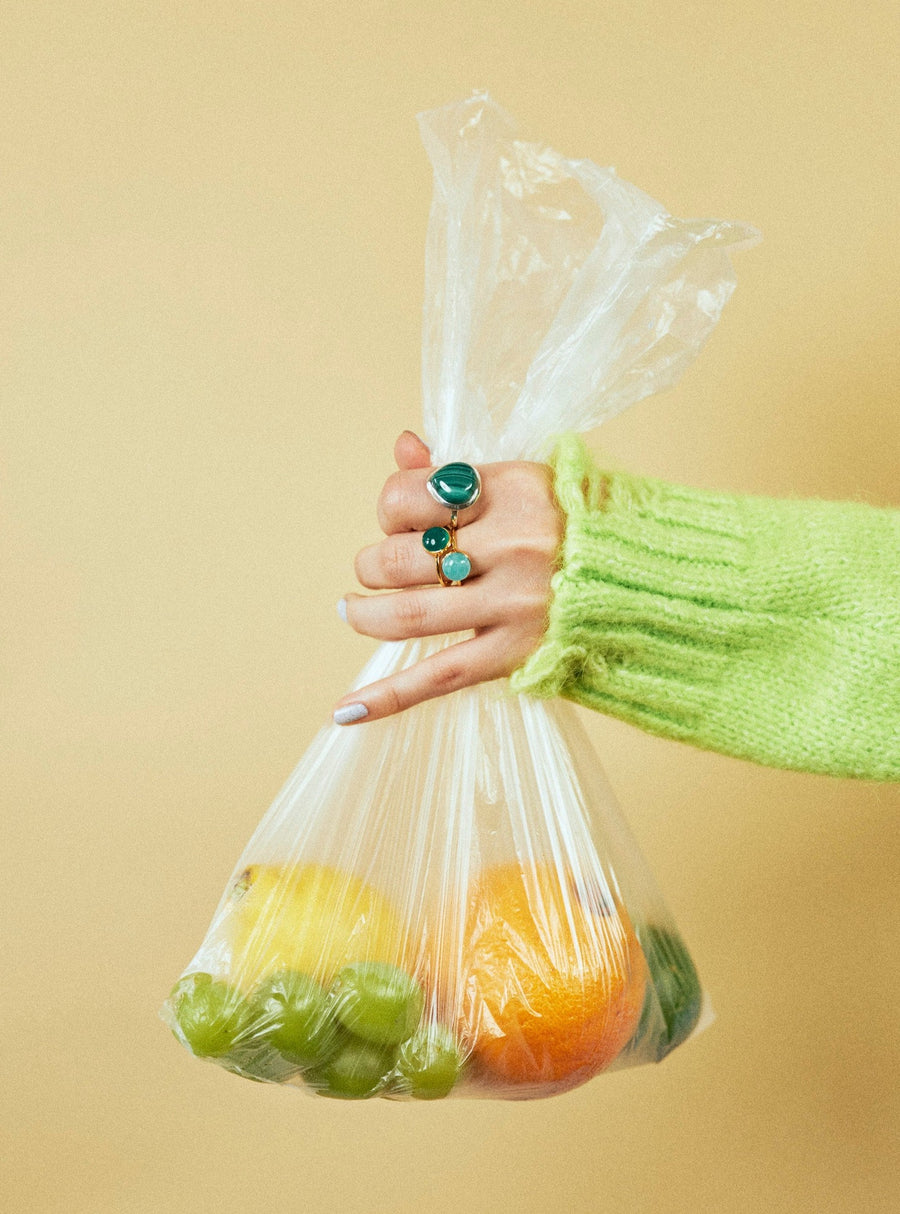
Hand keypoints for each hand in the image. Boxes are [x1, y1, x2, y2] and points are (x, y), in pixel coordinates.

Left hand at [332, 431, 563, 723]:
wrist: (652, 579)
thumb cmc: (578, 525)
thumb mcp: (525, 483)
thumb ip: (457, 469)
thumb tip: (403, 446)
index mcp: (510, 490)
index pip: (409, 495)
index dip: (389, 508)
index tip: (400, 520)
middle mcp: (511, 545)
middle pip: (399, 558)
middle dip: (372, 565)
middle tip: (374, 569)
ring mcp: (514, 604)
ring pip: (408, 616)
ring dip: (364, 615)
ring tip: (353, 610)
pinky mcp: (516, 654)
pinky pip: (438, 677)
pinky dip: (388, 696)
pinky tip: (346, 710)